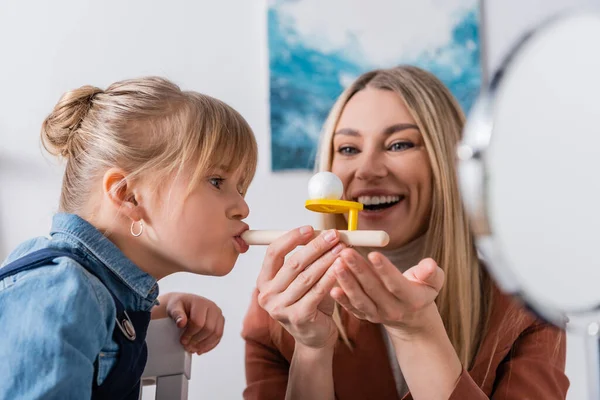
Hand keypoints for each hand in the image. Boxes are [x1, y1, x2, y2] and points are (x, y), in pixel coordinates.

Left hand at [155, 292, 224, 354]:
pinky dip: (210, 345)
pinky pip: (219, 336)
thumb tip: (181, 323)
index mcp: (201, 303)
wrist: (184, 304)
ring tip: (193, 349)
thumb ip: (176, 314)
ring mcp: (218, 314)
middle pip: (209, 329)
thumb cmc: (178, 306)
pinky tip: (201, 349)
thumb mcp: (173, 307)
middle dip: (197, 341)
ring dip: (204, 345)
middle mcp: (212, 307)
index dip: (190, 334)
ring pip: (216, 334)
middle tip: (187, 346)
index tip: (183, 340)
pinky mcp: (220, 322)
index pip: (199, 322)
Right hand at [256, 227, 343, 348]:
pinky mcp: (298, 317)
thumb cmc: (309, 304)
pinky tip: (341, 266)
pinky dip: (330, 276)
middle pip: (292, 263)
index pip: (273, 252)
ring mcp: (280, 308)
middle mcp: (267, 295)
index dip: (292, 238)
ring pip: (306, 277)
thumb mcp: (303, 279)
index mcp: (264, 281)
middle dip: (315, 246)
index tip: (310, 228)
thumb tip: (324, 234)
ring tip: (341, 248)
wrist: (315, 337)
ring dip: (326, 259)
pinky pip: (317, 291)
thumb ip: (307, 260)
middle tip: (333, 235)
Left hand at [331, 250, 443, 339]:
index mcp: (412, 299)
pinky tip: (331, 288)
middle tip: (346, 252)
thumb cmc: (421, 290)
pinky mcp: (365, 316)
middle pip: (374, 289)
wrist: (412, 318)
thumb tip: (430, 265)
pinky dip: (342, 300)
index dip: (385, 270)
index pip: (396, 284)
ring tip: (336, 264)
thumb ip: (431, 273)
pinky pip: (352, 309)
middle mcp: (393, 310)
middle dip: (359, 270)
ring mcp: (377, 315)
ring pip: (360, 299)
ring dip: (347, 282)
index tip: (373, 254)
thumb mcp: (433, 282)